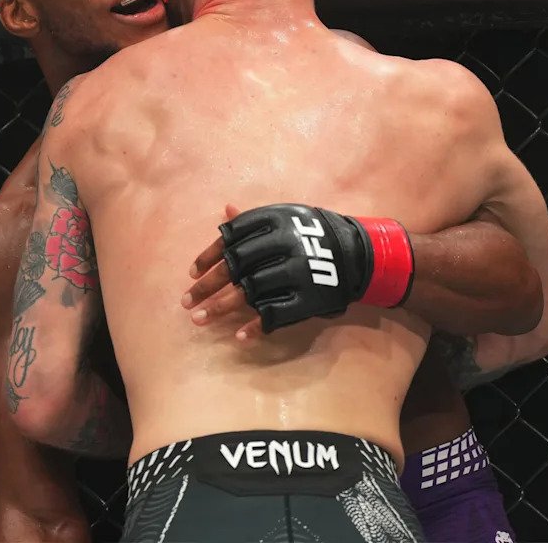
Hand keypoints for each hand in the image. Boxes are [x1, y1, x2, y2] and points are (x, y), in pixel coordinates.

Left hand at [185, 203, 414, 334]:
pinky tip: (238, 336)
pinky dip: (256, 326)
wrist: (362, 255)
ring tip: (198, 320)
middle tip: (185, 301)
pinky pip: (276, 314)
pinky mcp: (308, 298)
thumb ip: (256, 220)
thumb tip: (226, 210)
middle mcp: (284, 246)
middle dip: (207, 286)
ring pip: (248, 293)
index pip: (230, 240)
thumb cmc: (317, 234)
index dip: (208, 257)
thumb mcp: (289, 219)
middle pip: (234, 268)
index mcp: (276, 222)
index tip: (190, 273)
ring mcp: (296, 273)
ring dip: (220, 308)